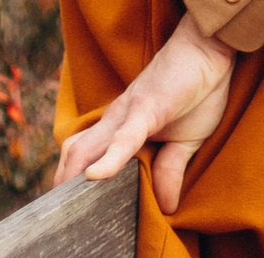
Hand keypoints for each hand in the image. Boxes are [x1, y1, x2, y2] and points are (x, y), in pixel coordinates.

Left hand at [53, 12, 234, 213]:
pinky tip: (94, 177)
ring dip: (72, 177)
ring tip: (64, 207)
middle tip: (54, 214)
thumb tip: (167, 207)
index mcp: (122, 126)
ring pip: (88, 148)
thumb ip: (171, 170)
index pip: (85, 153)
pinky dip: (109, 160)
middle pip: (75, 153)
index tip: (63, 205)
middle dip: (61, 185)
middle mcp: (115, 119)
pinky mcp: (146, 109)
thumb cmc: (197, 90)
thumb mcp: (186, 141)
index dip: (70, 177)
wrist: (208, 48)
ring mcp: (127, 114)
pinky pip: (124, 138)